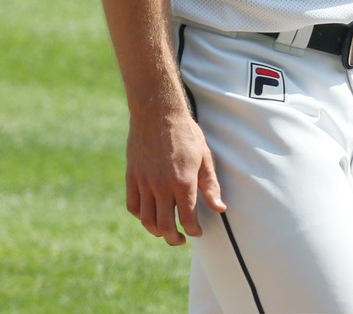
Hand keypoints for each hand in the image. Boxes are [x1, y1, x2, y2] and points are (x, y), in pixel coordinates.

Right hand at [125, 107, 225, 245]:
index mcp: (183, 182)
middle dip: (174, 238)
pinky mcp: (132, 177)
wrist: (158, 112)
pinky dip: (140, 216)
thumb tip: (219, 208)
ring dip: (157, 231)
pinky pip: (133, 206)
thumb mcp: (204, 156)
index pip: (187, 219)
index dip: (193, 230)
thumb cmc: (185, 132)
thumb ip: (211, 185)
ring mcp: (144, 182)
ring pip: (147, 220)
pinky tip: (149, 214)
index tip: (197, 232)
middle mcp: (162, 186)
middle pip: (165, 226)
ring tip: (165, 231)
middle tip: (180, 239)